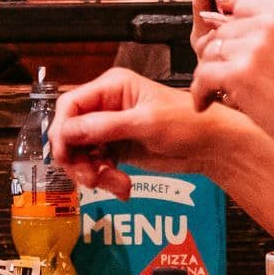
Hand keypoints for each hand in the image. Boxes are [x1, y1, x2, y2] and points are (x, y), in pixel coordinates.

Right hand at [53, 68, 263, 197]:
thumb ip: (105, 126)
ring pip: (82, 153)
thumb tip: (69, 131)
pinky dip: (105, 179)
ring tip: (113, 184)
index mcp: (112, 87)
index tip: (64, 154)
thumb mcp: (145, 123)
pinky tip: (122, 187)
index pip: (70, 105)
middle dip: (77, 158)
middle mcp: (107, 105)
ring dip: (93, 173)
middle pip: (70, 132)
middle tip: (90, 178)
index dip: (61, 131)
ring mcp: (111, 128)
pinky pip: (97, 165)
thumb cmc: (187, 123)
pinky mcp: (118, 148)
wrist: (211, 146)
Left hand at [191, 0, 273, 170]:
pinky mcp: (239, 74)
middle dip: (223, 53)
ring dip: (210, 73)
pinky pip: (203, 75)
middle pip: (224, 29)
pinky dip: (200, 92)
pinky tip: (206, 103)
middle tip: (229, 75)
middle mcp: (271, 21)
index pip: (242, 4)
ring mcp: (254, 47)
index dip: (233, 25)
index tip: (230, 40)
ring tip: (219, 90)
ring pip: (211, 51)